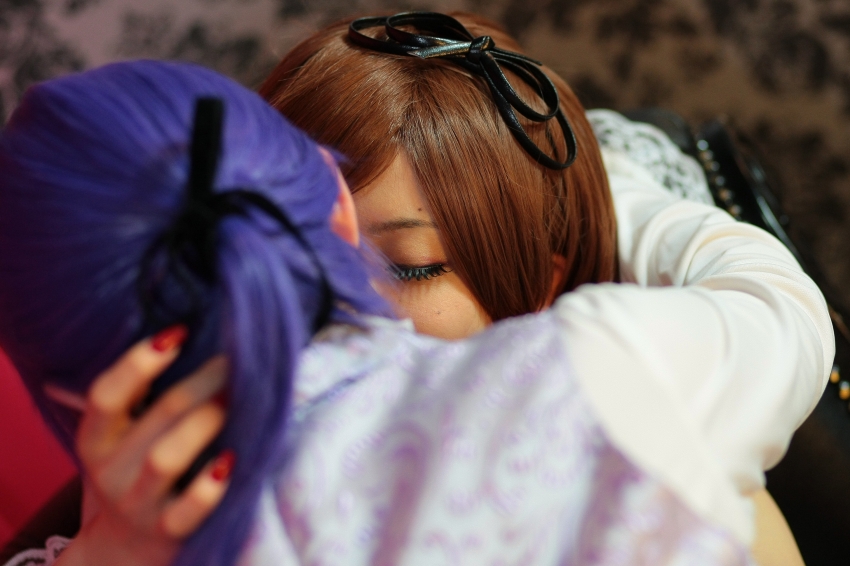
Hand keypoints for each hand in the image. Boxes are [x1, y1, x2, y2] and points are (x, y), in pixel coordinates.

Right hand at [55, 327, 230, 565]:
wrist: (125, 549)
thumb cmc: (136, 470)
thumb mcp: (124, 436)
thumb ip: (142, 396)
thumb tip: (188, 334)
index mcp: (96, 438)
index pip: (106, 393)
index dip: (141, 360)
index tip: (180, 332)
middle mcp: (110, 470)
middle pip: (159, 414)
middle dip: (204, 380)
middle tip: (238, 361)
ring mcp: (138, 503)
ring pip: (167, 458)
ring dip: (207, 423)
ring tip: (237, 402)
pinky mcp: (167, 532)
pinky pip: (189, 510)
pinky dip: (211, 485)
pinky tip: (232, 459)